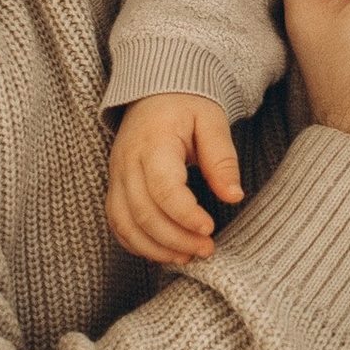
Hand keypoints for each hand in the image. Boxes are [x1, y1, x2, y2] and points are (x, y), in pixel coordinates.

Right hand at [105, 93, 243, 265]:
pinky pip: (118, 223)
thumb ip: (222, 159)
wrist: (155, 92)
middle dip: (175, 239)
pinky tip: (165, 251)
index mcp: (153, 142)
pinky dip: (137, 244)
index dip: (185, 216)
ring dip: (155, 248)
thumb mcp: (211, 121)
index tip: (210, 229)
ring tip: (187, 257)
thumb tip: (234, 196)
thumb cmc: (187, 105)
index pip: (163, 189)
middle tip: (206, 250)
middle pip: (143, 212)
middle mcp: (127, 162)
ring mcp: (117, 176)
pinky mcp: (115, 187)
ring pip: (125, 223)